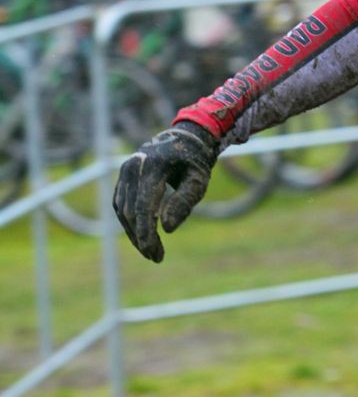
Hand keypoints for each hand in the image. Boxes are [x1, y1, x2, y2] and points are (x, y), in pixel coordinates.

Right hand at [113, 121, 218, 262]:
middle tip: (157, 257)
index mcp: (153, 166)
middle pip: (131, 211)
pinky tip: (143, 238)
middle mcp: (133, 167)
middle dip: (142, 238)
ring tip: (152, 253)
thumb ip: (184, 202)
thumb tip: (166, 229)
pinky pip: (121, 206)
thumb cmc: (195, 162)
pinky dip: (130, 224)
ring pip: (123, 211)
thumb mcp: (198, 181)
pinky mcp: (123, 179)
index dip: (146, 232)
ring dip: (134, 234)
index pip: (143, 206)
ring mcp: (125, 171)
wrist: (184, 139)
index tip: (153, 253)